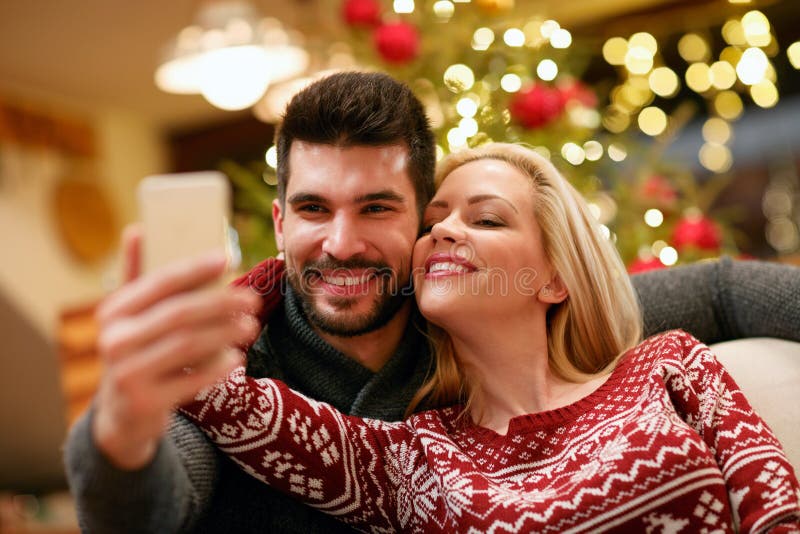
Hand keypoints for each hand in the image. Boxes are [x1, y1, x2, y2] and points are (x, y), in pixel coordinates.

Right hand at [91, 226, 260, 469]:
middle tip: (252, 300)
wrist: (121, 415)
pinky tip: (236, 358)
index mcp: (113, 312)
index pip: (159, 283)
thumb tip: (137, 230)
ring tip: (251, 326)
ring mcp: (127, 374)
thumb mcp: (128, 317)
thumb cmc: (135, 352)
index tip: (226, 258)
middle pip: (179, 314)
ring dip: (225, 333)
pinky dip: (217, 368)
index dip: (194, 269)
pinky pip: (191, 380)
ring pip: (187, 346)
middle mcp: (115, 340)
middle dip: (220, 304)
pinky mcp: (146, 403)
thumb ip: (136, 277)